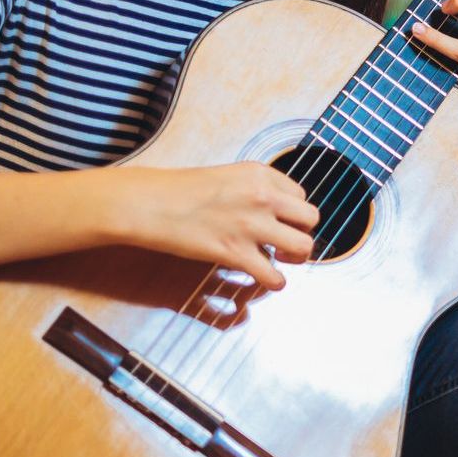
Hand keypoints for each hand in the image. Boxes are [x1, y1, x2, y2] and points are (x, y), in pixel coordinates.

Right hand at [102, 163, 317, 288]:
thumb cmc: (178, 190)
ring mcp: (251, 225)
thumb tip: (274, 209)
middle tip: (286, 242)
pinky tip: (265, 279)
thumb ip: (253, 189)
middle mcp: (262, 196)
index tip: (282, 221)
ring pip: (303, 246)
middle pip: (311, 219)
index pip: (300, 195)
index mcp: (260, 174)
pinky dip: (275, 282)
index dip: (293, 212)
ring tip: (282, 260)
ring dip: (297, 258)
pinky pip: (274, 276)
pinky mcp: (235, 253)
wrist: (147, 203)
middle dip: (302, 232)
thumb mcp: (225, 176)